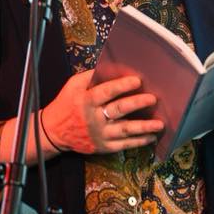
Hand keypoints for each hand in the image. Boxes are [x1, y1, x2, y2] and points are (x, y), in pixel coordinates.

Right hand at [39, 70, 163, 153]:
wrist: (53, 132)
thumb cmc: (66, 104)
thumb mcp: (73, 85)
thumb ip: (90, 76)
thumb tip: (111, 67)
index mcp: (86, 101)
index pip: (106, 92)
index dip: (122, 86)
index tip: (138, 80)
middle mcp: (94, 119)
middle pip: (119, 110)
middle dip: (137, 103)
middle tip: (153, 99)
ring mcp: (99, 135)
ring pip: (125, 130)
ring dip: (144, 127)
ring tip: (160, 124)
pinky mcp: (103, 147)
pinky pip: (123, 145)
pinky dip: (138, 141)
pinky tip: (151, 137)